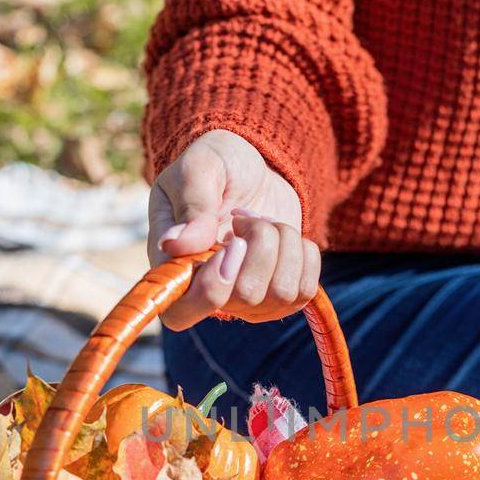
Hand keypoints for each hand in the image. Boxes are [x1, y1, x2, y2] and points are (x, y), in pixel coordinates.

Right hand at [147, 129, 321, 331]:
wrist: (253, 170)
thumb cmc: (217, 166)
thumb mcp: (199, 168)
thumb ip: (190, 205)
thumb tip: (176, 245)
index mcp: (173, 268)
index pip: (180, 313)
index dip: (211, 290)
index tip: (232, 243)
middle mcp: (208, 295)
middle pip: (247, 294)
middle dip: (260, 241)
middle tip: (244, 216)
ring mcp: (247, 302)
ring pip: (283, 292)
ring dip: (283, 242)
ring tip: (263, 222)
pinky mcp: (281, 298)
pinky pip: (306, 290)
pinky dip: (304, 253)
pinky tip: (283, 237)